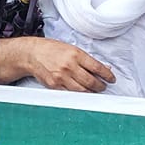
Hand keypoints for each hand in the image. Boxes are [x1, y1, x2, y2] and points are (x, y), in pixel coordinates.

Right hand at [0, 36, 115, 93]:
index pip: (97, 68)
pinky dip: (79, 95)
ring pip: (82, 90)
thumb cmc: (52, 49)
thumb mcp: (72, 49)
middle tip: (103, 87)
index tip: (111, 79)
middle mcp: (69, 66)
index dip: (107, 75)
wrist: (32, 54)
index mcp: (76, 54)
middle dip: (100, 86)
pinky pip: (71, 94)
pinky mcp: (55, 86)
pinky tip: (82, 93)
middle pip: (91, 81)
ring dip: (91, 92)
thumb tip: (104, 68)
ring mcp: (61, 77)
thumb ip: (87, 59)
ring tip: (94, 91)